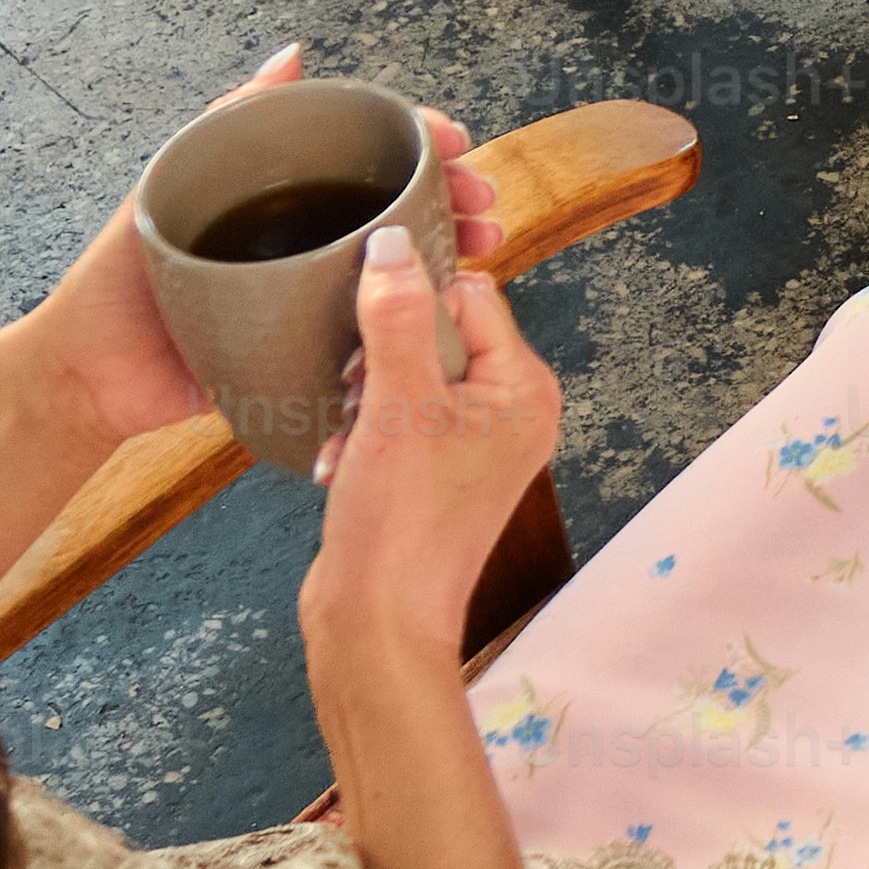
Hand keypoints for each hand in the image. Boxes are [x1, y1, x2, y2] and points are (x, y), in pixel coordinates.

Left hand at [32, 49, 492, 448]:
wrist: (85, 380)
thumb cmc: (112, 283)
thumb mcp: (161, 189)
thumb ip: (222, 125)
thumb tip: (293, 55)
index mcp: (273, 199)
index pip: (360, 156)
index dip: (416, 142)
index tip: (455, 141)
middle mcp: (298, 244)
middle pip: (392, 210)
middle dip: (450, 200)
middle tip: (484, 204)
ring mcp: (306, 301)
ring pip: (395, 270)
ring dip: (449, 255)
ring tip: (486, 251)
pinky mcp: (306, 357)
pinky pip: (371, 335)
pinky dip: (417, 322)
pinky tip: (453, 313)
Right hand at [298, 223, 564, 668]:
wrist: (376, 626)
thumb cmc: (399, 523)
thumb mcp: (396, 403)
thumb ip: (397, 316)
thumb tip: (393, 242)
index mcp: (526, 387)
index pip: (469, 296)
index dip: (412, 310)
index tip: (372, 347)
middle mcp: (513, 412)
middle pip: (436, 333)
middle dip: (380, 361)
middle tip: (359, 400)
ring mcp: (475, 447)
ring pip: (404, 377)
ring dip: (363, 402)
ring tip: (352, 441)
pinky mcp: (436, 475)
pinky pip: (393, 422)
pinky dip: (360, 437)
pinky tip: (341, 466)